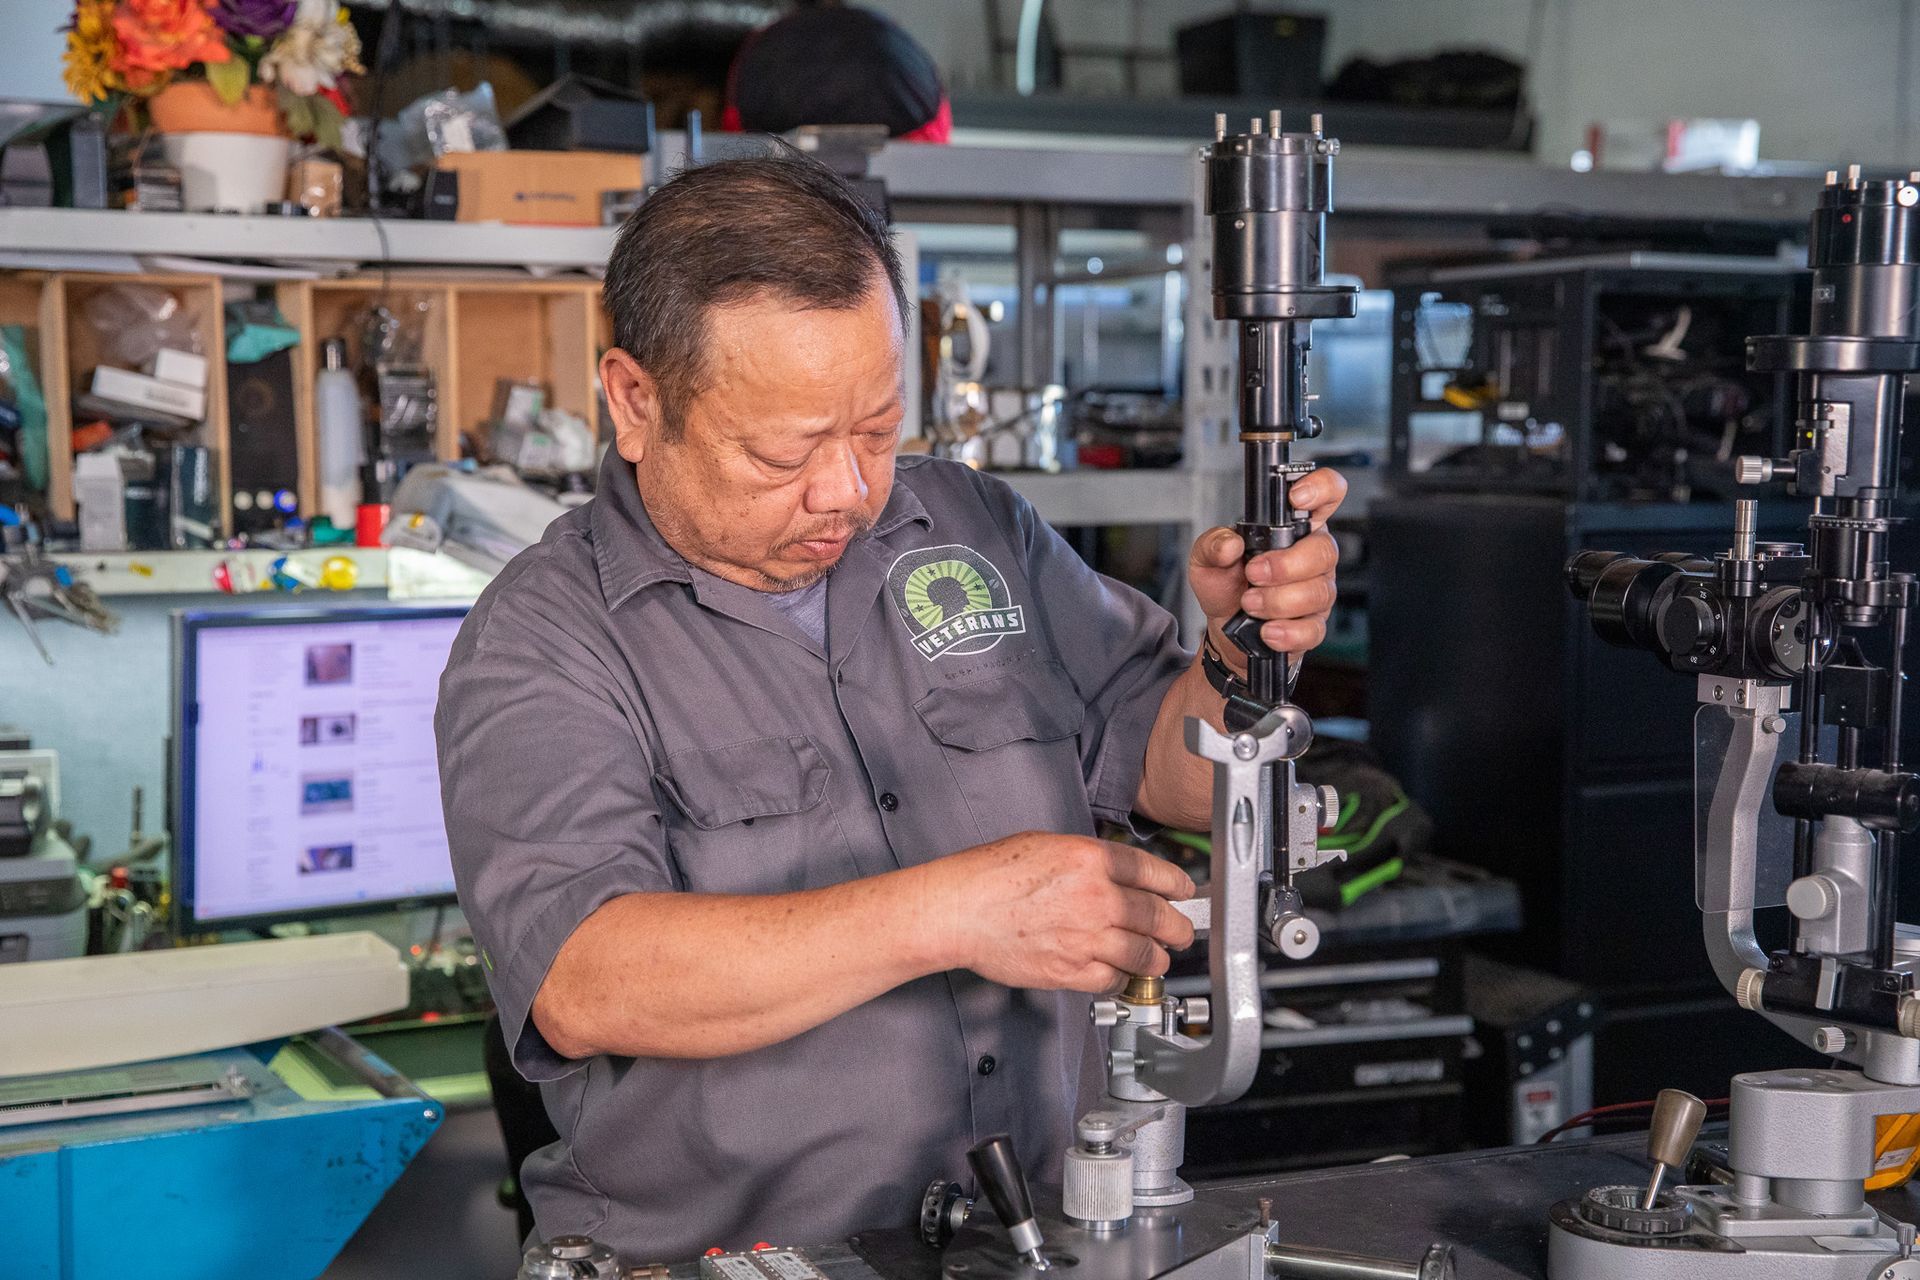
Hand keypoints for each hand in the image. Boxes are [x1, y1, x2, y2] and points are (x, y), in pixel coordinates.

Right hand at [931, 832, 1196, 992]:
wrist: (959, 909)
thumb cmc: (990, 874)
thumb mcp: (1047, 845)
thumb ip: (1088, 860)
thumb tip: (1114, 873)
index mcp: (1092, 860)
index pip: (1153, 872)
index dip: (1176, 884)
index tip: (1183, 891)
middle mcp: (1097, 897)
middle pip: (1158, 916)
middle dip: (1177, 927)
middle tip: (1181, 931)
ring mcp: (1086, 937)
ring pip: (1143, 954)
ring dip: (1156, 959)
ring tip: (1158, 959)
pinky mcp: (1071, 970)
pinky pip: (1112, 979)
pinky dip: (1121, 978)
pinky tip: (1119, 973)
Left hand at [1188, 466, 1345, 660]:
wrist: (1225, 628)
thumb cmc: (1225, 584)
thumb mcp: (1206, 557)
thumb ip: (1212, 544)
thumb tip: (1229, 545)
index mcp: (1292, 527)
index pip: (1325, 493)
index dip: (1320, 488)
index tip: (1296, 499)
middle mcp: (1311, 555)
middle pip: (1324, 550)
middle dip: (1286, 564)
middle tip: (1254, 574)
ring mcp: (1317, 590)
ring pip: (1318, 591)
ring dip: (1279, 600)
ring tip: (1250, 604)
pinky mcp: (1313, 624)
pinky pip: (1313, 629)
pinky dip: (1287, 632)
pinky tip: (1267, 630)